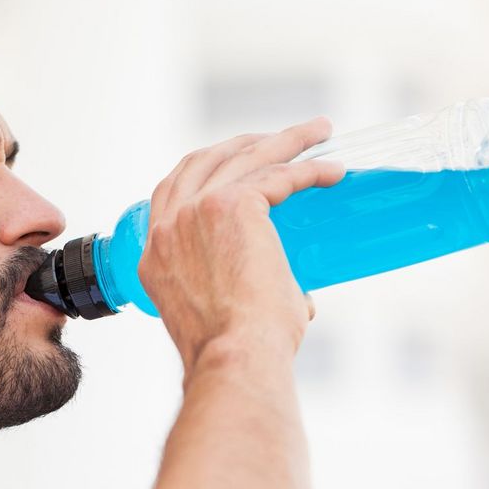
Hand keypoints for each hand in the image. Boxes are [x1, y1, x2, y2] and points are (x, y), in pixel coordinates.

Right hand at [138, 118, 344, 367]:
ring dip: (286, 140)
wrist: (234, 357)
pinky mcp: (231, 205)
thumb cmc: (236, 353)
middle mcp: (168, 227)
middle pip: (205, 161)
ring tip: (319, 131)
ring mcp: (195, 212)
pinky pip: (277, 174)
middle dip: (245, 142)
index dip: (206, 169)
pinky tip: (333, 171)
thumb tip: (301, 300)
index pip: (171, 193)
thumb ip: (250, 300)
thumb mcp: (222, 317)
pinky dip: (308, 170)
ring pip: (245, 156)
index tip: (238, 161)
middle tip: (283, 138)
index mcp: (155, 254)